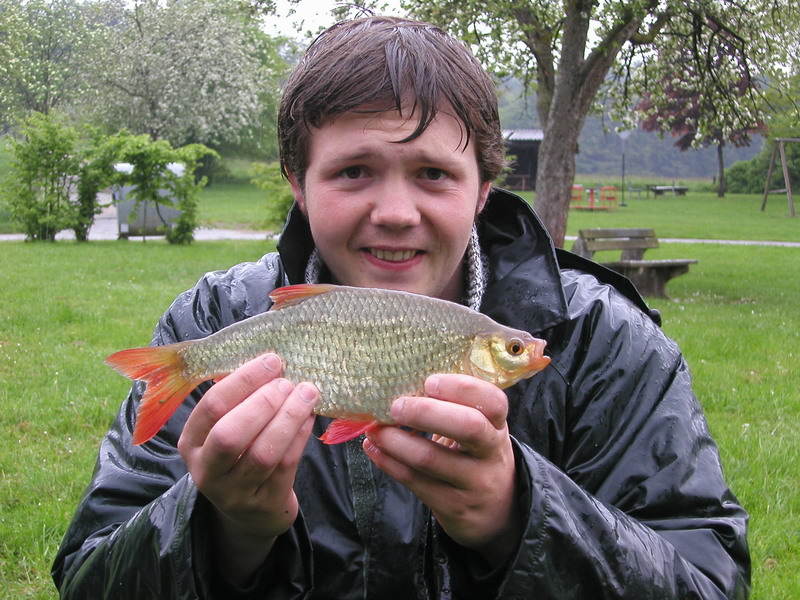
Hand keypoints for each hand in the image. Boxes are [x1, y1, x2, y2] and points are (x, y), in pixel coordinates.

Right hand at [177, 353, 318, 583]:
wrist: (251, 510)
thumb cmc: (240, 451)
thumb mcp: (224, 426)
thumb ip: (235, 395)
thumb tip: (268, 351)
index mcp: (191, 442)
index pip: (211, 408)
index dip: (242, 381)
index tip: (271, 359)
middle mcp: (207, 471)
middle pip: (231, 435)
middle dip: (262, 402)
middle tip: (287, 380)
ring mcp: (235, 492)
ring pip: (264, 453)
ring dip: (289, 417)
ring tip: (308, 391)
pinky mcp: (265, 504)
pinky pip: (286, 465)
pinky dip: (301, 435)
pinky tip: (310, 414)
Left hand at [362, 374, 519, 566]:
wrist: (497, 511)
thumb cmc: (478, 454)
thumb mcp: (482, 430)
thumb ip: (456, 408)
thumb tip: (403, 382)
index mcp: (498, 425)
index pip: (493, 401)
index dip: (461, 388)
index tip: (429, 381)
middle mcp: (491, 452)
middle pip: (467, 427)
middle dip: (426, 412)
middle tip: (396, 406)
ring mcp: (473, 482)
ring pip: (431, 459)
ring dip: (396, 441)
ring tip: (374, 429)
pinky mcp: (452, 506)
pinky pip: (415, 482)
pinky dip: (389, 463)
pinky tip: (374, 449)